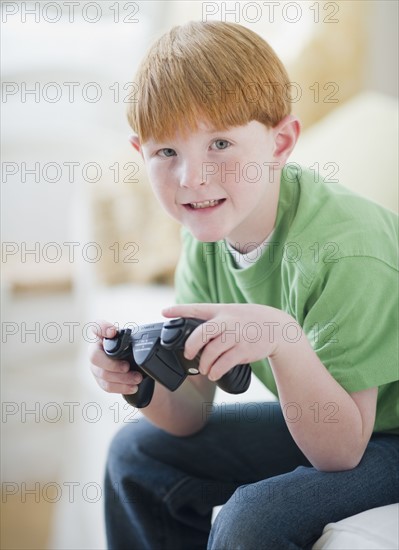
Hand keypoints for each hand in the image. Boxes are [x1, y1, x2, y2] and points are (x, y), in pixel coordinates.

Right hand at [88, 320, 142, 394]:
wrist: (132, 364)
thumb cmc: (131, 349)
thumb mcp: (133, 341)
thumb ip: (134, 338)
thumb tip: (148, 340)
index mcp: (103, 335)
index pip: (96, 327)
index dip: (102, 328)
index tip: (113, 332)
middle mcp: (96, 349)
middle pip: (94, 356)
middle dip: (112, 364)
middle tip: (127, 367)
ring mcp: (96, 366)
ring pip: (102, 374)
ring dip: (121, 378)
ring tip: (137, 379)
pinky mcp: (100, 379)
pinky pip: (106, 386)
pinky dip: (121, 387)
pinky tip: (132, 387)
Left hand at [161, 303, 291, 381]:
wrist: (276, 327)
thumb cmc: (248, 321)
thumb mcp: (231, 313)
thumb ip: (212, 320)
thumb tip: (191, 335)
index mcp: (220, 311)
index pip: (196, 308)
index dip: (179, 310)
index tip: (164, 312)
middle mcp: (227, 321)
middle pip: (201, 333)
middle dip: (190, 347)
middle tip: (188, 354)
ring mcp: (236, 335)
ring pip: (211, 352)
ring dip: (204, 364)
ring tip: (204, 369)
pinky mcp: (244, 349)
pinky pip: (224, 363)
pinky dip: (215, 371)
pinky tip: (214, 373)